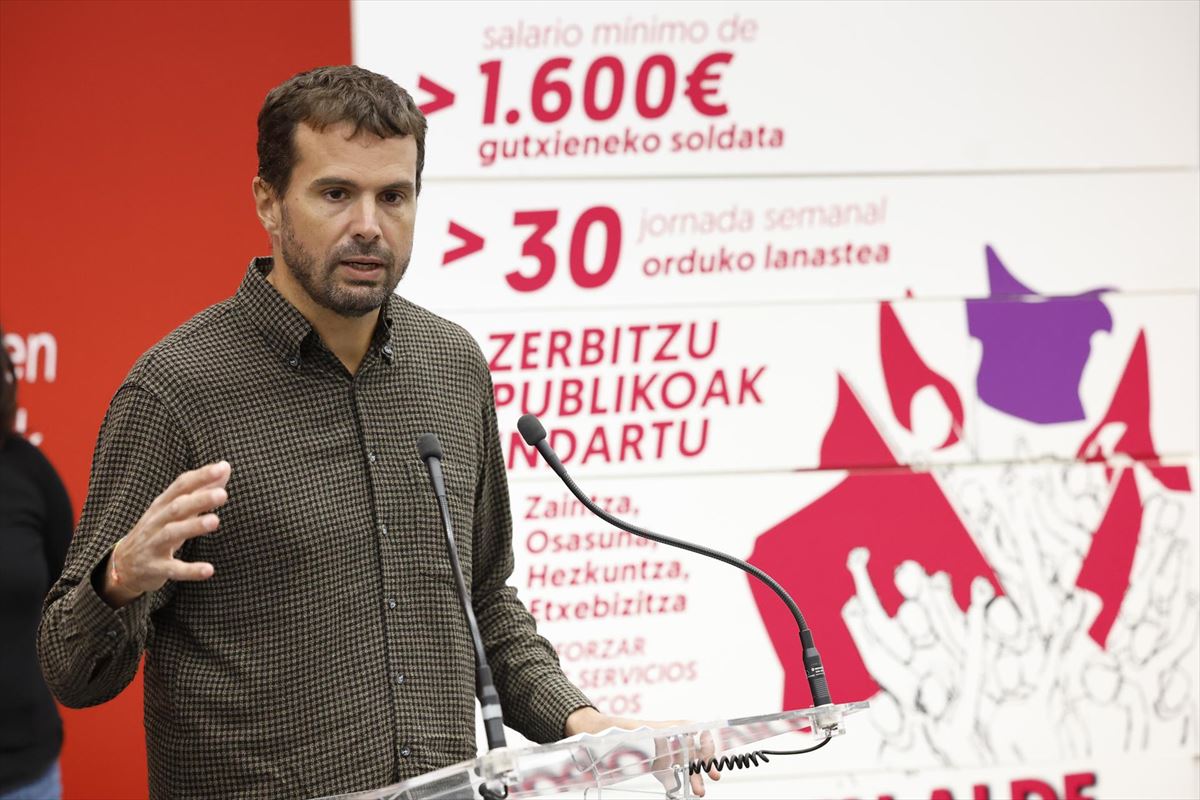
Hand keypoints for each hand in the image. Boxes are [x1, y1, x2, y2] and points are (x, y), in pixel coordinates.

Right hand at [101, 461, 230, 607]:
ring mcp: (153, 544)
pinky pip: (173, 569)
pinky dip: (190, 570)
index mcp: (162, 505)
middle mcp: (156, 522)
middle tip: (223, 495)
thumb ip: (201, 490)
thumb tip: (225, 467)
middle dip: (199, 500)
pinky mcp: (155, 568)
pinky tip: (209, 570)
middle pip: (177, 507)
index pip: (181, 486)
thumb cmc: (158, 530)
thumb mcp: (175, 510)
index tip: (222, 468)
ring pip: (172, 533)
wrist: (123, 565)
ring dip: (193, 526)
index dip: (200, 476)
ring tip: (215, 521)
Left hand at [565, 707, 719, 796]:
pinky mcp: (657, 762)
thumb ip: (637, 743)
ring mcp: (663, 751)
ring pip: (686, 762)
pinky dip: (681, 781)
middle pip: (692, 749)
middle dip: (704, 763)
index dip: (704, 740)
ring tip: (700, 791)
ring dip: (695, 776)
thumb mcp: (625, 736)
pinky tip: (684, 791)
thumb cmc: (612, 732)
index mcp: (662, 728)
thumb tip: (645, 748)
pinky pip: (673, 771)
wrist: (597, 736)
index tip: (708, 754)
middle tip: (714, 777)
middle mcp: (667, 738)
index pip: (691, 728)